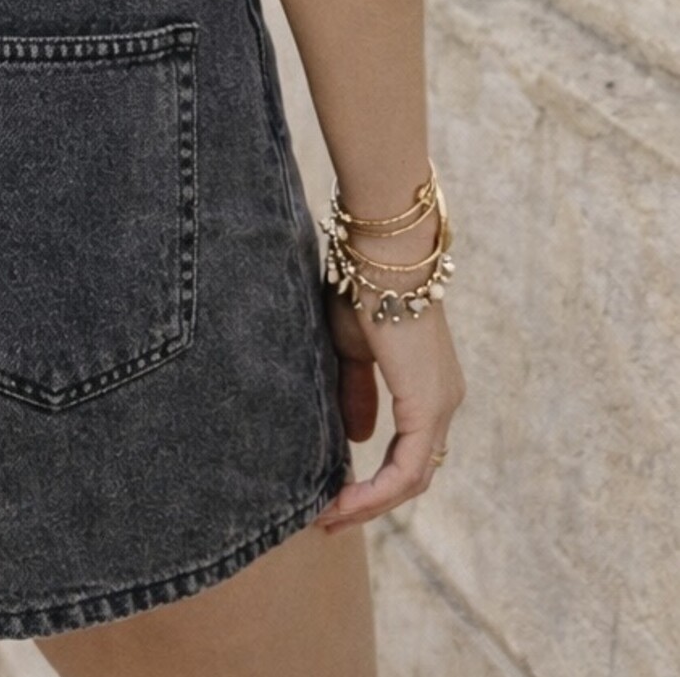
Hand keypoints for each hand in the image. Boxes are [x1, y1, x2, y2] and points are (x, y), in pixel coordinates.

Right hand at [315, 283, 465, 531]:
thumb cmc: (362, 288)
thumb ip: (356, 392)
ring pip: (413, 478)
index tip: (335, 495)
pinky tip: (344, 501)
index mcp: (429, 386)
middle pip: (414, 473)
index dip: (374, 479)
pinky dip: (377, 491)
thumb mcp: (352, 348)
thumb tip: (356, 438)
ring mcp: (441, 406)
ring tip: (330, 516)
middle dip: (372, 501)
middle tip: (330, 518)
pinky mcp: (429, 408)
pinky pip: (406, 469)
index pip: (409, 450)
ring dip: (371, 503)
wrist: (381, 257)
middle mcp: (444, 401)